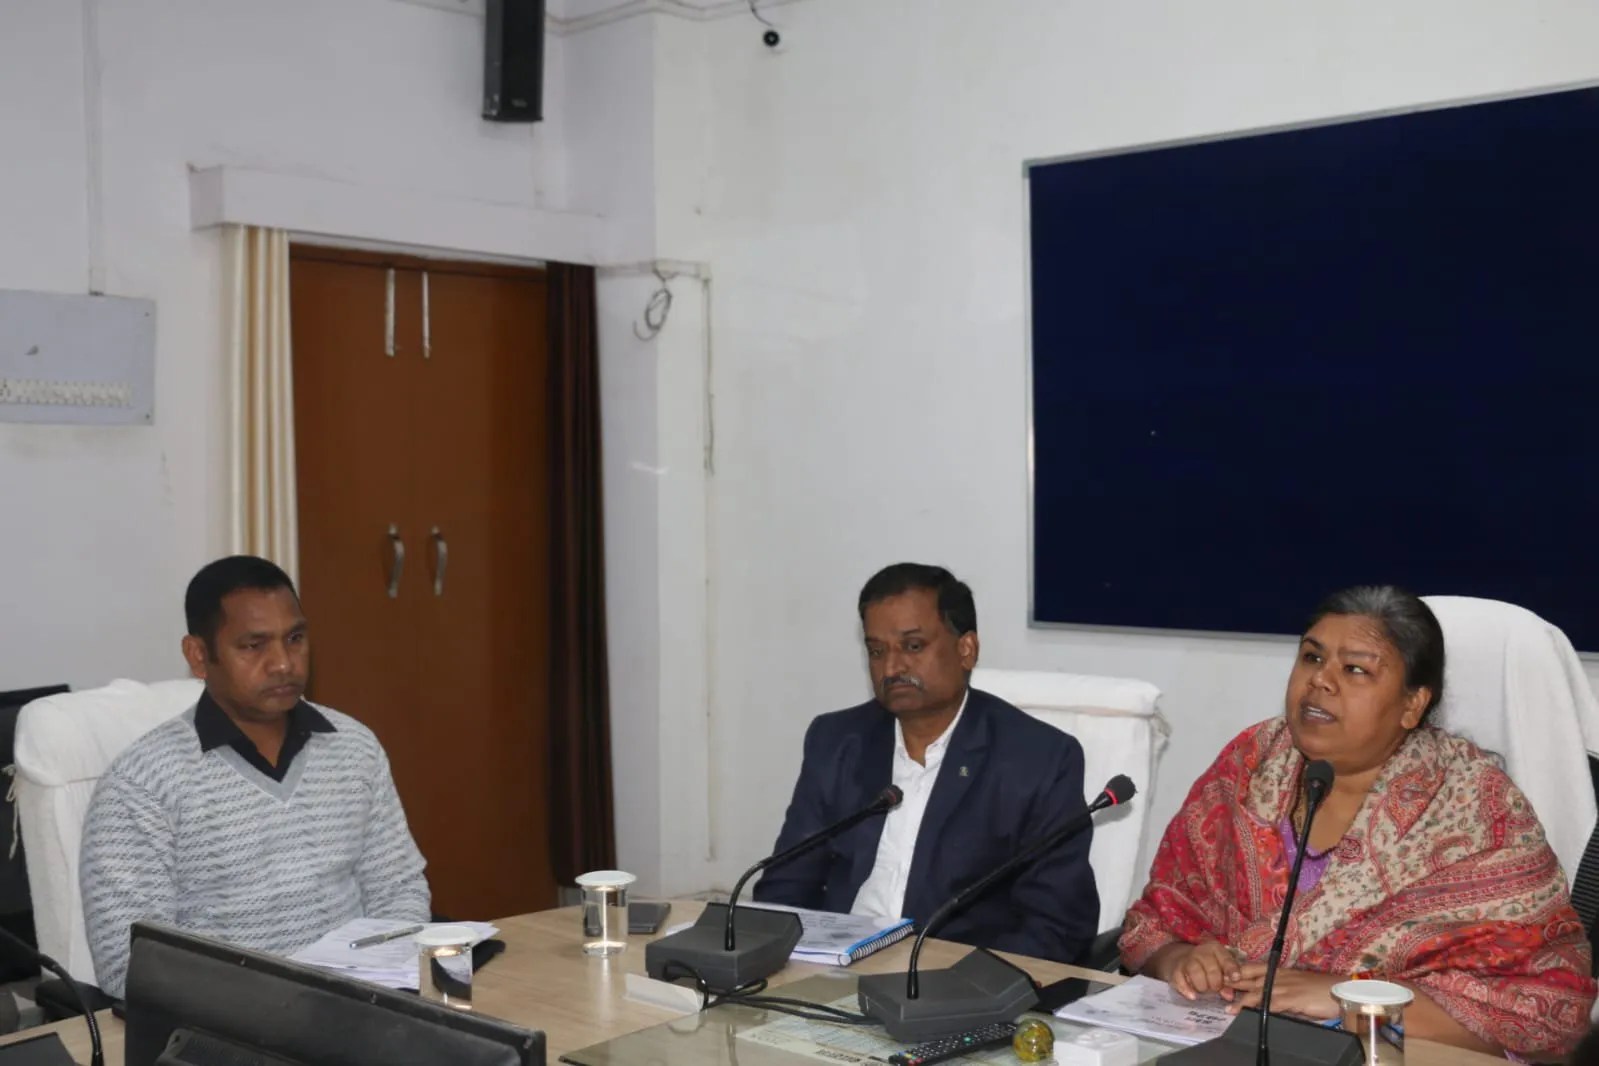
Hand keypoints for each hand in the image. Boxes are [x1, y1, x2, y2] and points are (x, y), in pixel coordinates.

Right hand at [1155, 939, 1242, 1000]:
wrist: (1183, 959)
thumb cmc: (1208, 966)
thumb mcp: (1220, 969)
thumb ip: (1227, 982)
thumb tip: (1229, 996)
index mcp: (1216, 949)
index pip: (1225, 959)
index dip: (1231, 969)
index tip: (1235, 979)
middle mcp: (1201, 952)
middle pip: (1211, 968)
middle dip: (1215, 983)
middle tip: (1216, 989)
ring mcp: (1187, 959)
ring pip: (1196, 972)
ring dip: (1202, 986)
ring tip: (1204, 991)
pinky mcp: (1176, 969)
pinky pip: (1180, 980)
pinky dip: (1187, 989)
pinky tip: (1193, 996)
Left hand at [1224, 964, 1340, 1020]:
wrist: (1340, 990)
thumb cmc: (1321, 990)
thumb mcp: (1298, 987)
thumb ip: (1283, 992)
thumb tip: (1271, 1002)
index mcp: (1280, 971)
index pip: (1253, 968)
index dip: (1237, 972)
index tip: (1223, 976)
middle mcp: (1279, 976)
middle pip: (1249, 977)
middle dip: (1232, 982)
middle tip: (1217, 988)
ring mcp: (1284, 986)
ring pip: (1257, 992)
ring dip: (1241, 1000)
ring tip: (1229, 1008)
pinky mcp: (1291, 998)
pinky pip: (1270, 1003)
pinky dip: (1258, 1009)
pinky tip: (1249, 1013)